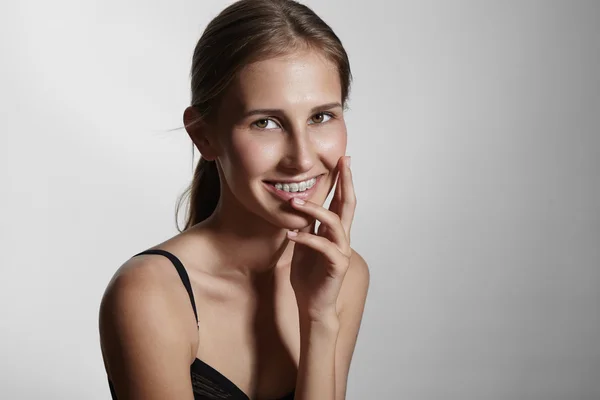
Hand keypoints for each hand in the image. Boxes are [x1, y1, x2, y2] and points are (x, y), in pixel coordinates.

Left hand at [286, 156, 355, 322]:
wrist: (312, 304)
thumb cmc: (308, 276)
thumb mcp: (303, 244)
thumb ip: (306, 225)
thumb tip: (299, 203)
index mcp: (335, 232)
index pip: (341, 201)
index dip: (343, 181)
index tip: (343, 160)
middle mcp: (342, 238)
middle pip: (348, 204)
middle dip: (345, 182)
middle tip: (343, 162)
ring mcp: (342, 251)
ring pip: (334, 222)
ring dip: (314, 209)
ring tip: (294, 201)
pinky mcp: (337, 265)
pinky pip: (323, 246)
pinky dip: (306, 238)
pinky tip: (290, 235)